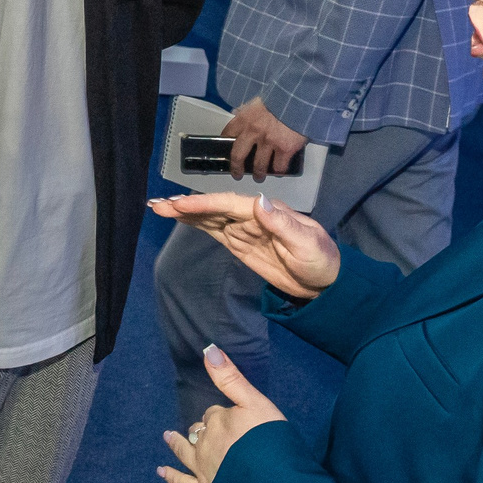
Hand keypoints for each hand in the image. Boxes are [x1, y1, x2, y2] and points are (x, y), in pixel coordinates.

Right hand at [146, 189, 339, 299]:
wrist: (325, 281)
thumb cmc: (320, 259)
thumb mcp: (306, 242)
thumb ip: (282, 224)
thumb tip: (258, 201)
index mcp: (265, 212)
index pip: (229, 204)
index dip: (204, 203)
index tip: (181, 205)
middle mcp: (251, 216)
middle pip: (213, 207)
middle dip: (186, 206)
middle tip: (158, 204)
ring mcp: (244, 229)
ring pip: (209, 217)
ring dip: (184, 213)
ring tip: (158, 207)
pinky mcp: (239, 243)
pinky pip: (214, 230)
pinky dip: (195, 223)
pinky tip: (179, 219)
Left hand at [158, 347, 287, 482]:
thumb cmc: (270, 440)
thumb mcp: (256, 402)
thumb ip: (231, 378)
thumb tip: (208, 349)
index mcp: (218, 420)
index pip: (214, 413)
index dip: (223, 415)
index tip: (232, 419)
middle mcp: (205, 442)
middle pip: (201, 431)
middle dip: (203, 429)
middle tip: (205, 430)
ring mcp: (203, 468)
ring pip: (186, 452)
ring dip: (177, 444)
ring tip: (168, 436)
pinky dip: (171, 476)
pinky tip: (161, 471)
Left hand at [223, 95, 306, 176]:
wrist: (301, 99)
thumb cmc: (281, 98)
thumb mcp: (259, 101)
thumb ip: (249, 110)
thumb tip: (240, 113)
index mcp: (245, 118)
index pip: (228, 133)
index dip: (225, 144)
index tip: (226, 150)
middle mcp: (254, 132)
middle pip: (238, 156)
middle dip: (236, 168)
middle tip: (237, 174)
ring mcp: (269, 142)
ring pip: (259, 166)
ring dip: (258, 174)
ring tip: (259, 176)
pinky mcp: (284, 149)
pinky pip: (279, 167)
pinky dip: (278, 171)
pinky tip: (278, 171)